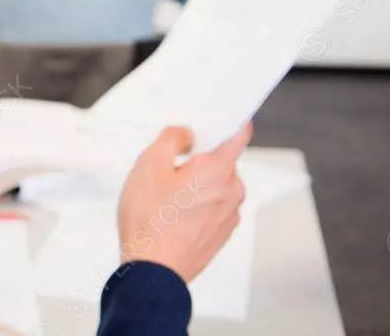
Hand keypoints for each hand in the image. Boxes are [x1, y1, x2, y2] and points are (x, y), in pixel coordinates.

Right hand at [117, 122, 251, 282]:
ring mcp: (229, 215)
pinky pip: (212, 207)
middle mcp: (232, 191)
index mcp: (219, 170)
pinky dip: (196, 204)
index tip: (215, 119)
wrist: (152, 270)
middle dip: (198, 159)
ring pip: (216, 185)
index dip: (228, 121)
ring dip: (196, 184)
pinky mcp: (221, 233)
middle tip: (168, 168)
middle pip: (221, 160)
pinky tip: (171, 214)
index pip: (239, 133)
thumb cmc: (150, 220)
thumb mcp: (149, 164)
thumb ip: (172, 137)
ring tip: (166, 197)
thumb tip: (186, 133)